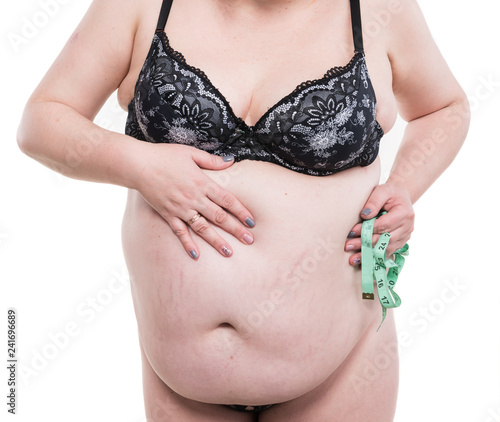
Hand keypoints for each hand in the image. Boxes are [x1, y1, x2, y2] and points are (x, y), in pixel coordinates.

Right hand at [132, 143, 255, 259]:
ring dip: (216, 241)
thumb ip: (212, 160)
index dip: (241, 211)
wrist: (139, 165)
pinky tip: (196, 256)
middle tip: (249, 241)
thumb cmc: (165, 156)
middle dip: (236, 229)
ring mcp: (181, 209)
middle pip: (219, 217)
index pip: (227, 200)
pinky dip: (188, 244)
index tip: (252, 222)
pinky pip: (180, 232)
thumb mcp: (191, 153)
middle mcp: (194, 198)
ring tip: (228, 253)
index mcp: (202, 183)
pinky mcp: (168, 215)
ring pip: (203, 228)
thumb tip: (231, 161)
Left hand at [345, 183, 413, 265]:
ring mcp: (405, 236)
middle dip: (365, 244)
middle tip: (348, 246)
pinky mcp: (400, 242)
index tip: (352, 232)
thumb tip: (365, 215)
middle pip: (384, 239)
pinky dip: (375, 257)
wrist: (400, 197)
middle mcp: (407, 227)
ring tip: (352, 258)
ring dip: (368, 254)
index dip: (367, 229)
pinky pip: (387, 252)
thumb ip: (374, 201)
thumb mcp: (382, 190)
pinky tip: (363, 261)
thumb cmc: (390, 193)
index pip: (384, 225)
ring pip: (386, 249)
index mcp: (404, 213)